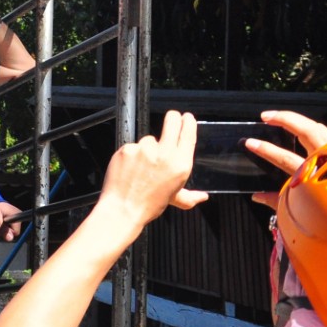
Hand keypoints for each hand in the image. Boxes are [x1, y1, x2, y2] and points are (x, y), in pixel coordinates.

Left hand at [0, 199, 25, 240]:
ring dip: (3, 228)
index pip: (16, 232)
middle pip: (14, 231)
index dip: (8, 232)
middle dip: (5, 230)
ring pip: (11, 229)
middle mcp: (18, 215)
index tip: (1, 226)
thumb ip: (2, 229)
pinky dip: (3, 225)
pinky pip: (9, 226)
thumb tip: (10, 238)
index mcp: (17, 215)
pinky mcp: (12, 217)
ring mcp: (16, 216)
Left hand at [97, 110, 206, 228]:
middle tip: (172, 118)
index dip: (188, 122)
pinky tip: (129, 168)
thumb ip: (190, 196)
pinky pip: (132, 146)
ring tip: (141, 168)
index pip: (188, 133)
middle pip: (172, 121)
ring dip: (146, 148)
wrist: (123, 209)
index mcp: (180, 164)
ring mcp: (145, 149)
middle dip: (173, 117)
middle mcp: (165, 154)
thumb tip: (203, 197)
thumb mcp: (174, 198)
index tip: (187, 117)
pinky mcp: (128, 148)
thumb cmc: (149, 205)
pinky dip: (131, 155)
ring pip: (149, 139)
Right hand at [249, 110, 326, 209]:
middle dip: (284, 119)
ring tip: (289, 119)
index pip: (284, 158)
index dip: (265, 149)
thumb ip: (277, 202)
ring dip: (302, 122)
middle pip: (305, 130)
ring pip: (320, 129)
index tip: (250, 143)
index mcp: (312, 176)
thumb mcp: (299, 214)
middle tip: (266, 116)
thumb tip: (257, 197)